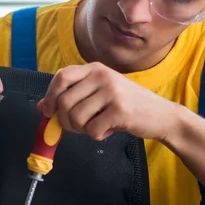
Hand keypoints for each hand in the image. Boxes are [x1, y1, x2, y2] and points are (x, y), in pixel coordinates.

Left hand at [39, 62, 178, 140]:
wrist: (162, 115)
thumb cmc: (129, 105)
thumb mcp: (100, 94)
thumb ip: (73, 97)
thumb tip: (42, 107)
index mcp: (96, 68)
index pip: (61, 77)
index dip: (50, 96)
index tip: (49, 112)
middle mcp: (103, 75)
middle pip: (64, 102)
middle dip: (66, 121)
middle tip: (80, 126)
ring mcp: (112, 92)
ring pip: (76, 118)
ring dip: (83, 130)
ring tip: (99, 125)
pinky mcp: (120, 110)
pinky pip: (93, 130)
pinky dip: (98, 136)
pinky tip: (111, 128)